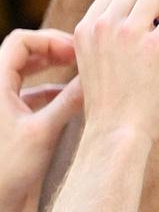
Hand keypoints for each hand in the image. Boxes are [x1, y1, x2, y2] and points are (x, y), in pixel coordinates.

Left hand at [0, 30, 82, 211]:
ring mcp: (4, 105)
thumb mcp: (43, 132)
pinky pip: (34, 94)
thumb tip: (97, 78)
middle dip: (56, 51)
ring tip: (83, 74)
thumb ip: (70, 101)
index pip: (21, 41)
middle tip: (84, 58)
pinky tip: (75, 100)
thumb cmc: (9, 171)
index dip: (51, 40)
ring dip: (56, 70)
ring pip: (30, 73)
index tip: (77, 51)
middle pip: (26, 53)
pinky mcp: (13, 121)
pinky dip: (54, 91)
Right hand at [74, 0, 158, 142]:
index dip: (137, 5)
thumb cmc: (111, 111)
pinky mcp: (158, 45)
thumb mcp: (95, 67)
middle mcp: (105, 25)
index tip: (149, 25)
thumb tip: (137, 28)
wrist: (116, 135)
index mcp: (86, 30)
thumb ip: (108, 43)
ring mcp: (130, 32)